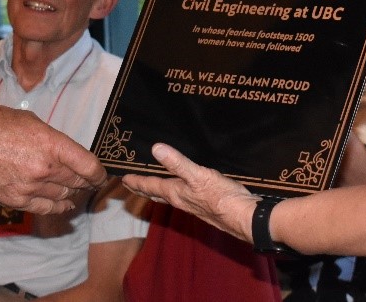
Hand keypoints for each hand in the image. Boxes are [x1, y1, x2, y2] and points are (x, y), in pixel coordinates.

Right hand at [0, 104, 105, 214]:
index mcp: (51, 144)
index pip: (88, 165)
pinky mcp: (17, 200)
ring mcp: (30, 187)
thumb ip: (51, 139)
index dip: (99, 172)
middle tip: (90, 180)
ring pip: (63, 195)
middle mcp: (45, 168)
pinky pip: (46, 208)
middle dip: (86, 181)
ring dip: (72, 192)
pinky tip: (63, 204)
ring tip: (75, 189)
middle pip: (77, 181)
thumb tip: (63, 151)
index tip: (102, 174)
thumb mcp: (30, 121)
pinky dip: (58, 207)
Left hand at [122, 143, 257, 243]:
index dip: (136, 181)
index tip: (122, 178)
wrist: (243, 217)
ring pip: (167, 196)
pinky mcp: (203, 205)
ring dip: (156, 190)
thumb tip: (156, 149)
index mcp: (176, 192)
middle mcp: (180, 200)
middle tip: (129, 184)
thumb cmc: (221, 197)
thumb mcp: (198, 175)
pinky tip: (179, 190)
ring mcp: (192, 204)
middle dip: (142, 188)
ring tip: (149, 186)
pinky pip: (181, 197)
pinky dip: (173, 191)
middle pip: (155, 193)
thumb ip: (178, 163)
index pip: (150, 185)